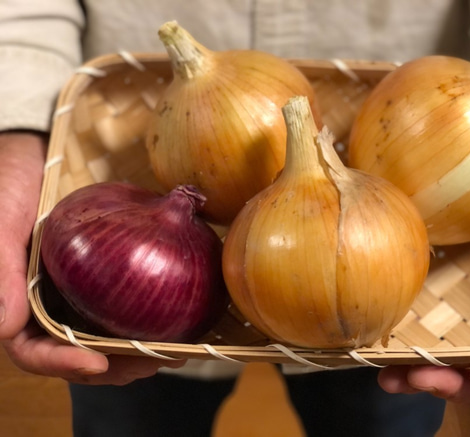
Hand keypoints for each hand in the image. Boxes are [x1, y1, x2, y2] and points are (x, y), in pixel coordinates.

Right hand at [0, 132, 184, 384]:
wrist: (32, 151)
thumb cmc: (7, 182)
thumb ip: (0, 274)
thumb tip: (5, 329)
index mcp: (14, 299)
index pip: (32, 349)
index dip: (61, 363)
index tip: (99, 363)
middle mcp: (45, 303)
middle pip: (75, 352)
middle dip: (113, 367)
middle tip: (153, 361)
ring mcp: (74, 291)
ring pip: (102, 335)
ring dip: (134, 351)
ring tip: (171, 351)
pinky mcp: (100, 275)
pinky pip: (121, 303)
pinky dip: (144, 317)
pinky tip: (175, 317)